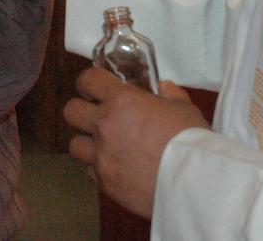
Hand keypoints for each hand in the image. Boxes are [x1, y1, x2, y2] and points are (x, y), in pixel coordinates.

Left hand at [64, 68, 206, 216]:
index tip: (92, 88)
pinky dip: (100, 168)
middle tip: (96, 115)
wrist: (191, 183)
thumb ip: (170, 95)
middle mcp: (105, 126)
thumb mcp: (184, 109)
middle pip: (71, 111)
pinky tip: (117, 167)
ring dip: (87, 143)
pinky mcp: (105, 182)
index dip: (88, 81)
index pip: (88, 79)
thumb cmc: (189, 141)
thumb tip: (164, 88)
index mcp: (122, 101)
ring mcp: (102, 156)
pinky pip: (91, 171)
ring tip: (105, 146)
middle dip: (81, 111)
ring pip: (75, 145)